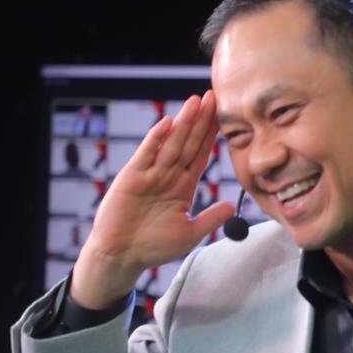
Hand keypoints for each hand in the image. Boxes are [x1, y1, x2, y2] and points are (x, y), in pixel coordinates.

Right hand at [70, 91, 234, 308]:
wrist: (122, 255)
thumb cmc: (154, 246)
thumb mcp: (190, 233)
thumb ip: (210, 218)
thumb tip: (230, 206)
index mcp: (183, 186)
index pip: (201, 155)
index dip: (212, 136)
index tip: (224, 116)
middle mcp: (168, 175)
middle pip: (188, 143)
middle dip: (201, 121)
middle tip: (213, 97)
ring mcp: (150, 174)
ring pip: (171, 143)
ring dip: (183, 122)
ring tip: (196, 101)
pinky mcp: (132, 177)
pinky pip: (146, 154)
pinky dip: (156, 138)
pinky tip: (167, 123)